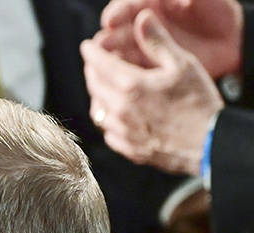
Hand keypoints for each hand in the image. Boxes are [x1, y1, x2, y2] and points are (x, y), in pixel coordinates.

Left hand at [82, 9, 224, 173]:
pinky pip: (107, 132)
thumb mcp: (182, 65)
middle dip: (92, 71)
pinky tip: (116, 113)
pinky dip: (107, 119)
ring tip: (104, 87)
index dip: (92, 52)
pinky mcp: (127, 148)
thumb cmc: (199, 103)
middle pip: (94, 86)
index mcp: (131, 86)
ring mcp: (122, 132)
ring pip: (97, 110)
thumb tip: (142, 19)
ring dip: (97, 95)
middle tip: (95, 64)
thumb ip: (158, 42)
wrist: (209, 143)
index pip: (100, 64)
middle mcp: (120, 110)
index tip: (88, 46)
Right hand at [97, 0, 242, 77]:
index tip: (111, 21)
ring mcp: (144, 49)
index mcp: (150, 5)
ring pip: (118, 55)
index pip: (126, 8)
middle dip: (107, 40)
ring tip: (102, 65)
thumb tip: (158, 3)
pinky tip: (115, 82)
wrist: (231, 39)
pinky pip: (130, 74)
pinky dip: (121, 78)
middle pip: (116, 34)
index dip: (117, 14)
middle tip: (101, 46)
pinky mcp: (149, 68)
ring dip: (109, 61)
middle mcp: (142, 28)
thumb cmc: (218, 11)